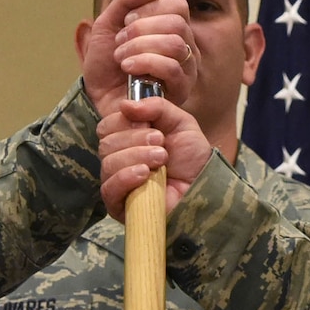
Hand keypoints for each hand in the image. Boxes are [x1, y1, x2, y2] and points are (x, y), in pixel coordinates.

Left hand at [81, 0, 196, 116]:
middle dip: (140, 30)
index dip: (150, 8)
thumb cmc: (105, 64)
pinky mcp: (181, 89)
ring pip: (175, 44)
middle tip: (120, 42)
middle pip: (176, 23)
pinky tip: (128, 70)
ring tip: (121, 58)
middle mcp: (185, 46)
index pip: (177, 5)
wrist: (96, 98)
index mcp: (172, 28)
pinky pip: (172, 68)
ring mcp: (186, 68)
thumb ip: (125, 0)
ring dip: (139, 47)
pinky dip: (144, 63)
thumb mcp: (107, 24)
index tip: (127, 20)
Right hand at [99, 98, 212, 220]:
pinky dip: (125, 176)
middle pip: (106, 143)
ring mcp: (117, 183)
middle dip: (135, 139)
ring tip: (161, 159)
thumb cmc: (192, 157)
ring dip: (137, 156)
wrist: (203, 187)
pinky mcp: (118, 205)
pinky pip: (109, 188)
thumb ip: (157, 107)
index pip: (107, 125)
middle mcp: (118, 159)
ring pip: (108, 163)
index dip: (125, 121)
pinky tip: (145, 174)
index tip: (151, 125)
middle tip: (161, 143)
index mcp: (127, 139)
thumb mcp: (180, 123)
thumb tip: (124, 104)